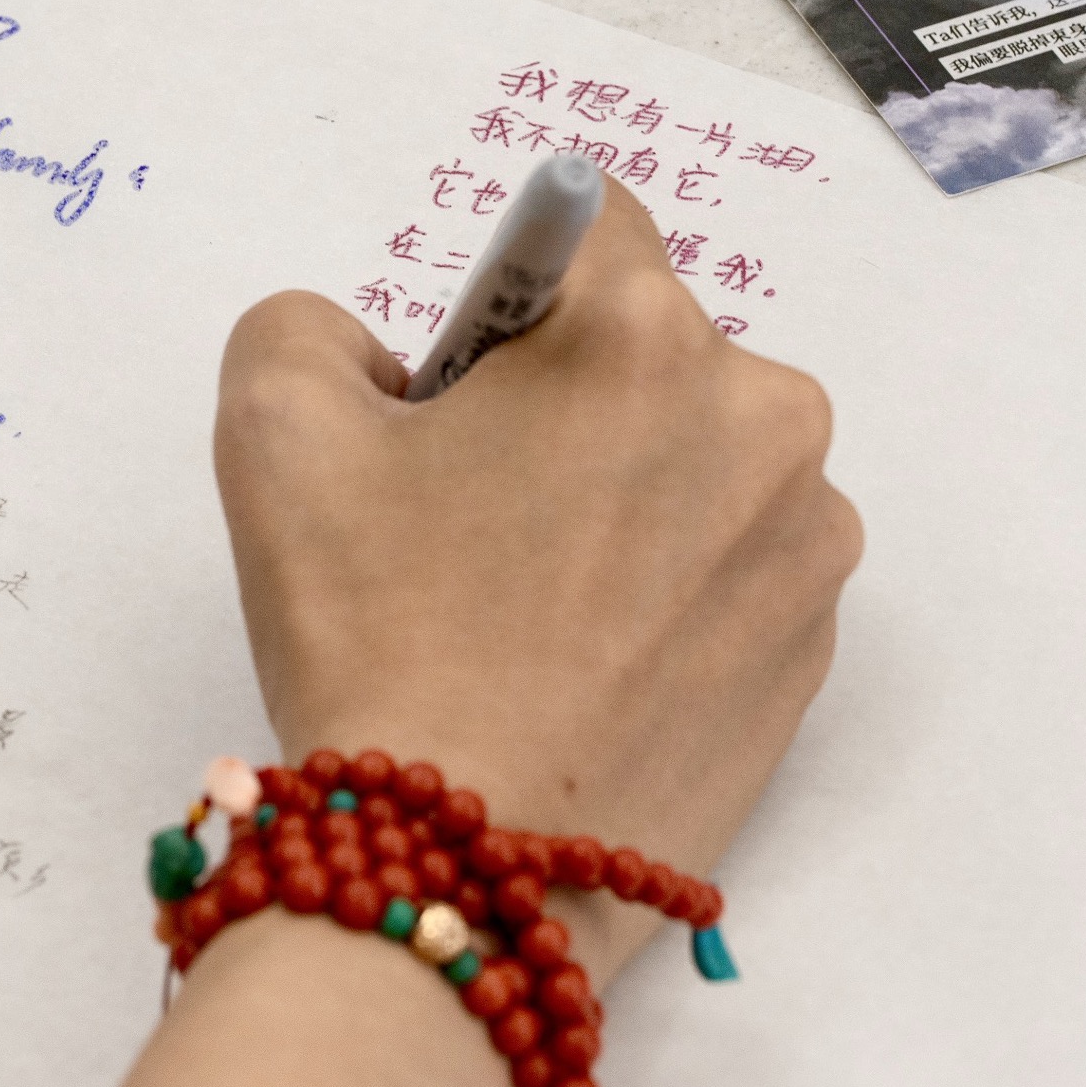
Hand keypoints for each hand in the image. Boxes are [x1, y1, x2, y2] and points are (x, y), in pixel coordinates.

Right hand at [212, 178, 859, 977]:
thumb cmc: (373, 630)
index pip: (583, 222)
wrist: (467, 864)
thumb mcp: (271, 429)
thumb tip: (391, 364)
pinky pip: (731, 567)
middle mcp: (763, 417)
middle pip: (646, 351)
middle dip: (563, 403)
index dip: (499, 296)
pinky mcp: (814, 649)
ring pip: (695, 461)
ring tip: (526, 608)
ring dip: (624, 494)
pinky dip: (664, 588)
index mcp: (641, 335)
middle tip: (468, 518)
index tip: (455, 395)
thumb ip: (308, 323)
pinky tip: (581, 665)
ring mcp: (805, 543)